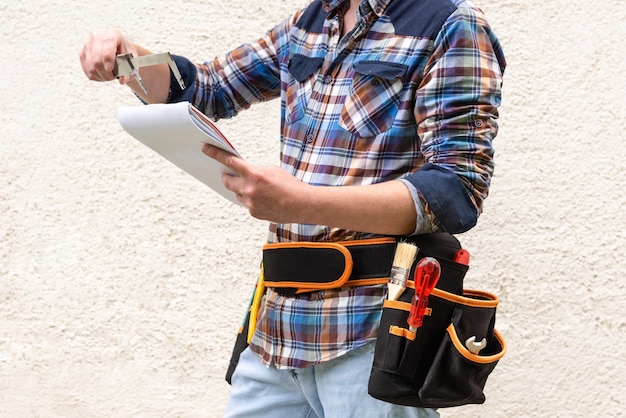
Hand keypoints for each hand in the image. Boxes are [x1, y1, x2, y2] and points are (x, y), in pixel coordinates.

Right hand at [79, 30, 169, 101]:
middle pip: (97, 60)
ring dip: (101, 76)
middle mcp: (97, 37)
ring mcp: (88, 44)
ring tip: (109, 75)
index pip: (107, 48)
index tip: (110, 69)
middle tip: (113, 77)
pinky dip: (96, 76)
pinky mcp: (82, 53)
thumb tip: (122, 80)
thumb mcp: (132, 60)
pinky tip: (103, 74)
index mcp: (113, 35)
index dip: (108, 60)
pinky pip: (87, 70)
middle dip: (106, 73)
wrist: (118, 47)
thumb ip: (130, 71)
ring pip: (91, 67)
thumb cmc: (125, 53)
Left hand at [202, 144, 416, 234]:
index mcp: (254, 174)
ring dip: (242, 190)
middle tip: (229, 174)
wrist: (303, 204)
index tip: (204, 149)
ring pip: (237, 194)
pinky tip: (265, 200)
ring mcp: (250, 203)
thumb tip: (242, 172)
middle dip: (227, 177)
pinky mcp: (253, 213)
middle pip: (227, 181)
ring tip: (259, 190)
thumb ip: (255, 170)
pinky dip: (252, 200)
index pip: (229, 161)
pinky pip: (247, 204)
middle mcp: (249, 189)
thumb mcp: (272, 170)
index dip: (215, 154)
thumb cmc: (290, 184)